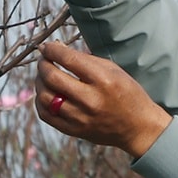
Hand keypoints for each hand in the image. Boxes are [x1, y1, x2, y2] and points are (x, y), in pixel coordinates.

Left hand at [35, 40, 171, 155]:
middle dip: (42, 64)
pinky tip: (46, 94)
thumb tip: (58, 50)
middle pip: (52, 77)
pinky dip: (40, 102)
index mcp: (103, 80)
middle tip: (44, 60)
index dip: (52, 50)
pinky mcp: (75, 131)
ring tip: (44, 77)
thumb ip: (87, 60)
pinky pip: (46, 115)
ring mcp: (80, 118)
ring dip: (39, 82)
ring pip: (45, 97)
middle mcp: (90, 99)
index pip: (68, 59)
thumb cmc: (127, 93)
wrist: (138, 127)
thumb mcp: (114, 70)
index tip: (48, 47)